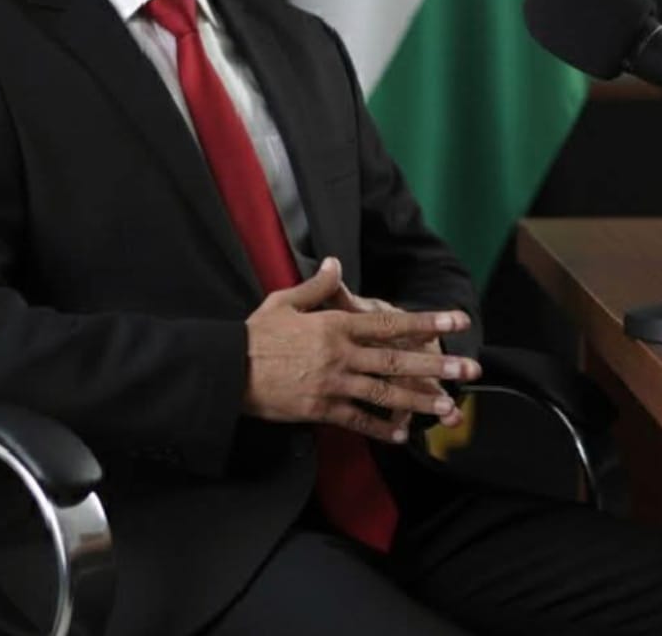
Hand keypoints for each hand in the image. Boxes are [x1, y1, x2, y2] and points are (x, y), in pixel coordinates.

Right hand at [243, 258, 480, 444]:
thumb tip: (336, 263)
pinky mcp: (322, 409)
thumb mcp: (285, 301)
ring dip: (419, 399)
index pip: (389, 322)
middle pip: (397, 359)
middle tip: (468, 370)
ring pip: (385, 392)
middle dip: (436, 365)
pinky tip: (402, 434)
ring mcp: (334, 384)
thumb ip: (317, 286)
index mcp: (335, 324)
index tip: (456, 319)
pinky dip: (381, 428)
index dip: (426, 320)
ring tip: (448, 406)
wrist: (229, 370)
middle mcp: (341, 354)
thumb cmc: (256, 334)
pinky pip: (359, 420)